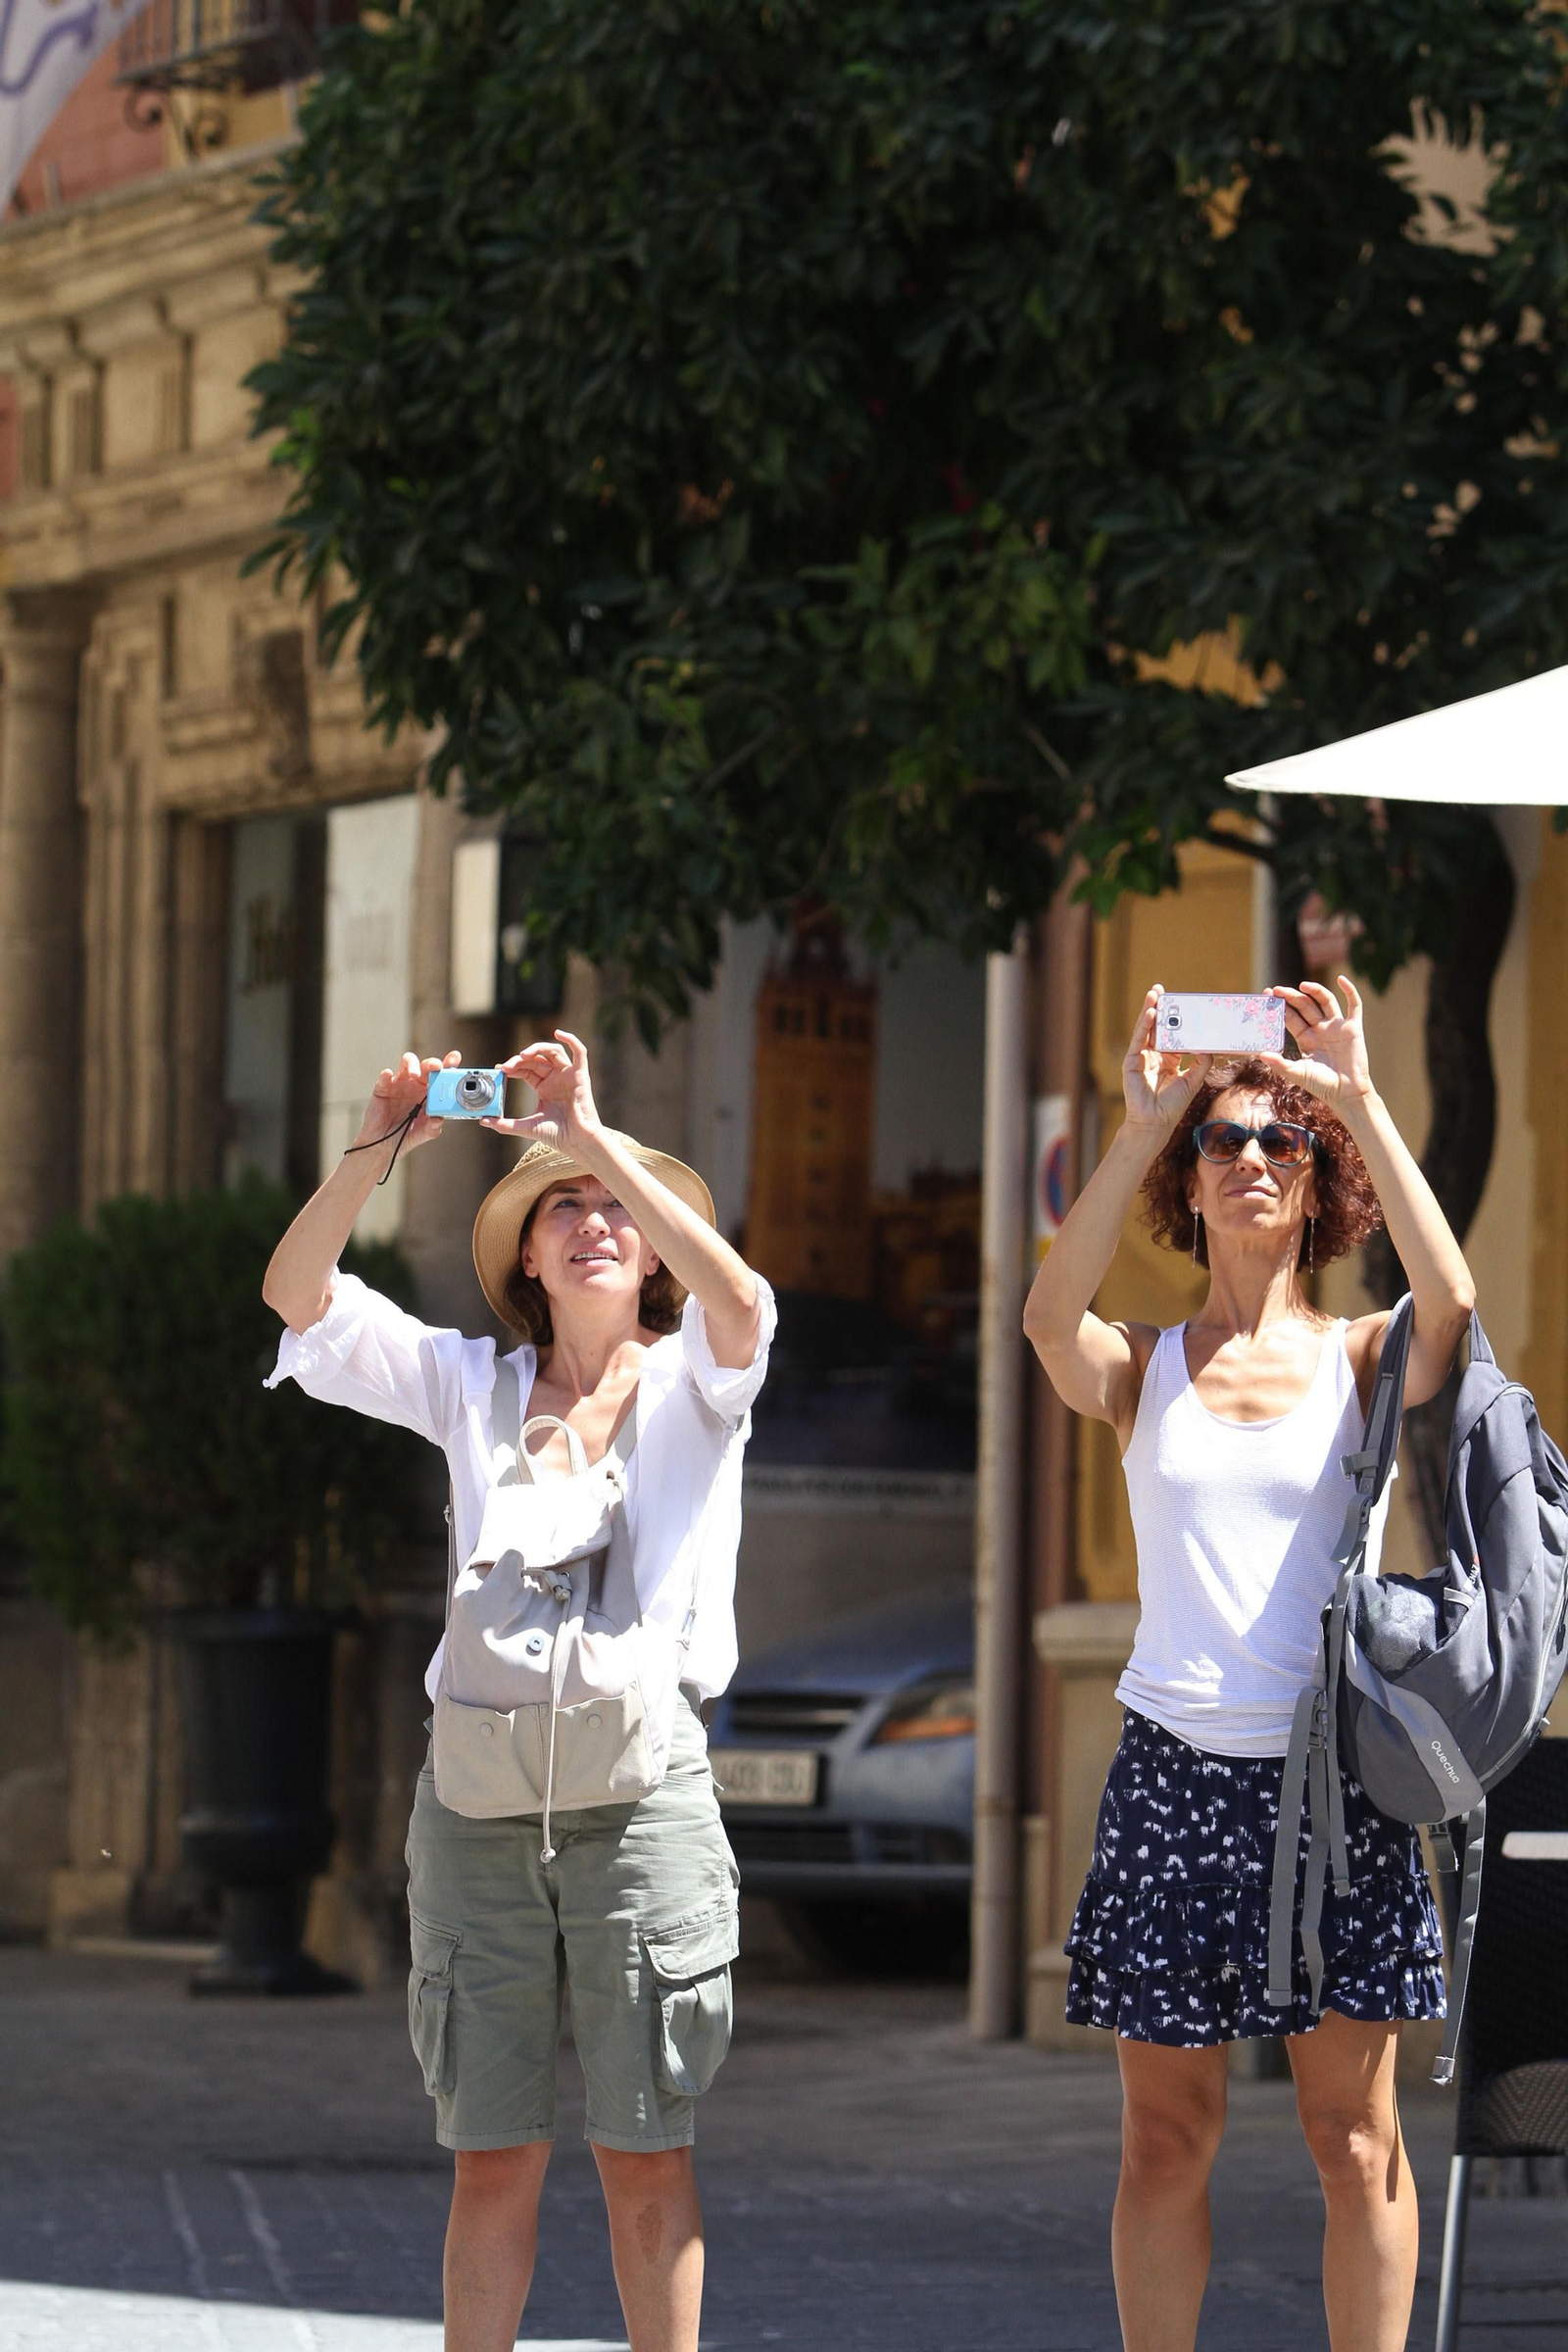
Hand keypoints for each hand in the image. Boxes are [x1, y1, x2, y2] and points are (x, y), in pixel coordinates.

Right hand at [352, 1050, 461, 1156]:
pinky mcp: (383, 1088)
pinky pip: (385, 1078)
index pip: (442, 1074)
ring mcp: (400, 1084)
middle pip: (426, 1065)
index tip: (455, 1058)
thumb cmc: (406, 1135)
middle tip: (437, 1067)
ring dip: (413, 1065)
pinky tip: (388, 1075)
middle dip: (433, 1063)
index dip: (449, 1064)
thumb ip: (431, 1128)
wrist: (383, 1145)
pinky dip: (386, 1075)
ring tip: (415, 1075)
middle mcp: (417, 1084)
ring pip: (407, 1063)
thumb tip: (438, 1120)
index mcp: (431, 1092)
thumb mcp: (423, 1134)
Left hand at [483, 1030, 602, 1152]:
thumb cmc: (556, 1134)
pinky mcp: (581, 1075)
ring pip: (553, 1051)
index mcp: (544, 1087)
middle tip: (507, 1066)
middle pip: (536, 1058)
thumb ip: (505, 1125)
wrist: (576, 1141)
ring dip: (537, 1048)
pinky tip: (559, 1033)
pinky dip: (571, 1039)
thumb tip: (484, 1121)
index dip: (513, 1065)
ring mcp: (568, 1075)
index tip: (500, 1069)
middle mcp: (556, 1078)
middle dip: (520, 1059)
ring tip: (522, 1055)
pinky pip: (579, 1052)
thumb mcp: (526, 1127)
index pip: (526, 1068)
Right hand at [1122, 986, 1211, 1133]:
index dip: (1176, 1020)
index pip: (1172, 1034)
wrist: (1156, 1122)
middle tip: (1161, 990)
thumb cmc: (1173, 1106)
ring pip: (1146, 1030)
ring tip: (1154, 994)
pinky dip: (1144, 1026)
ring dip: (1149, 1011)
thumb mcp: (1194, 1080)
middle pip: (1156, 1027)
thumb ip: (1203, 1062)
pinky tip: (1150, 1013)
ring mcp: (1141, 1058)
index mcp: (1168, 1060)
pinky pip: (1139, 1040)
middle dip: (1159, 1008)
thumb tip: (1210, 1045)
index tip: (1180, 1003)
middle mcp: (1154, 1056)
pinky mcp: (1132, 1062)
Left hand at [1264, 978, 1373, 1109]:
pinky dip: (1349, 991)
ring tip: (1301, 986)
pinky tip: (1341, 979)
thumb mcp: (1297, 1073)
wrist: (1346, 1093)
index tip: (1267, 995)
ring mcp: (1337, 1027)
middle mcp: (1320, 1029)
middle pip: (1305, 1006)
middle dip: (1291, 997)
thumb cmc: (1322, 1085)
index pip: (1290, 1017)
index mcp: (1306, 1038)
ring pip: (1325, 1001)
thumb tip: (1260, 1054)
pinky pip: (1354, 1005)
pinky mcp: (1353, 1028)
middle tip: (1277, 990)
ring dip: (1315, 991)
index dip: (1280, 1007)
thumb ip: (1280, 1064)